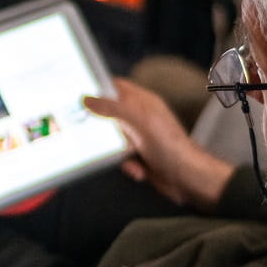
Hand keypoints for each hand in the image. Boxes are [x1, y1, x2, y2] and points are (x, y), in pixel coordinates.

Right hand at [84, 78, 234, 210]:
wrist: (187, 179)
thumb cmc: (170, 146)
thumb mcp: (139, 121)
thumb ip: (113, 107)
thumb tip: (88, 98)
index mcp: (143, 102)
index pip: (116, 87)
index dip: (99, 89)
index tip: (79, 95)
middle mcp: (141, 118)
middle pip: (110, 115)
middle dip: (103, 127)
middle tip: (92, 133)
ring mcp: (140, 138)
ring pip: (113, 140)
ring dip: (117, 152)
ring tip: (129, 156)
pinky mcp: (140, 157)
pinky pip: (121, 159)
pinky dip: (128, 166)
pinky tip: (139, 170)